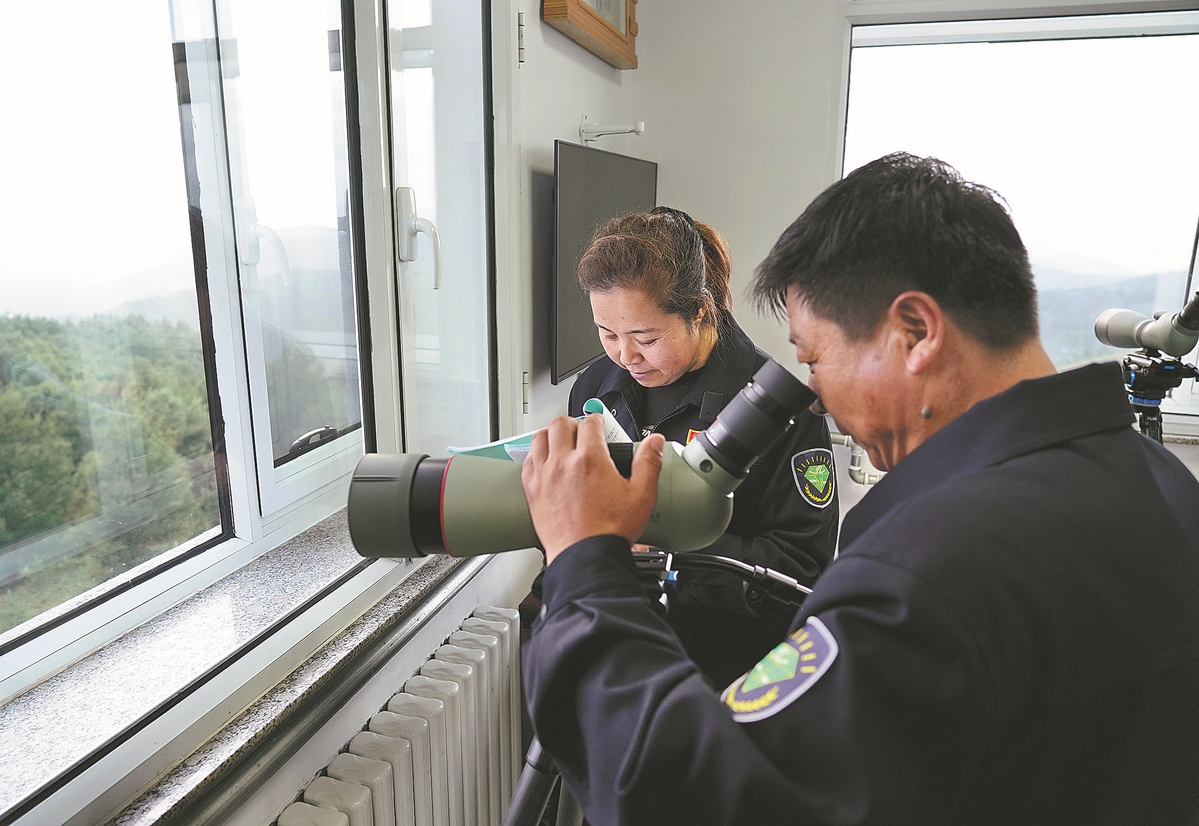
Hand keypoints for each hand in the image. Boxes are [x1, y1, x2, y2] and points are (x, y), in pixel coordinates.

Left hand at [521, 414, 664, 563]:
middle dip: (572, 423)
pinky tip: (544, 461)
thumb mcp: (641, 495)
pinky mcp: (532, 491)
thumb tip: (655, 443)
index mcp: (590, 459)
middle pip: (560, 424)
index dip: (597, 419)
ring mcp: (545, 476)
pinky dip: (535, 455)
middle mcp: (563, 463)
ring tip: (560, 440)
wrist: (585, 558)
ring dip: (551, 434)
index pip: (590, 423)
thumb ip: (649, 464)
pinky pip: (527, 461)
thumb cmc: (610, 532)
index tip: (600, 424)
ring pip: (539, 438)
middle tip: (580, 431)